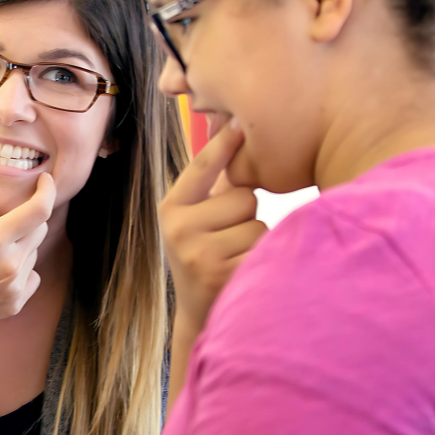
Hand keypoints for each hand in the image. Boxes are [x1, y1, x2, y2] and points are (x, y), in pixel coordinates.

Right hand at [0, 154, 55, 359]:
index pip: (39, 210)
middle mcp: (10, 264)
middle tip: (6, 216)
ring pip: (34, 253)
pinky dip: (22, 268)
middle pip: (39, 229)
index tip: (45, 180)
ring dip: (22, 244)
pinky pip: (32, 277)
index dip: (46, 191)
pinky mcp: (15, 304)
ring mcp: (14, 287)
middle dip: (29, 217)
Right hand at [161, 121, 266, 336]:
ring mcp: (199, 254)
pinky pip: (263, 249)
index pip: (202, 168)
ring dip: (255, 239)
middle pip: (243, 197)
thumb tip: (233, 128)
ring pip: (258, 224)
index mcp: (171, 208)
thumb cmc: (204, 254)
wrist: (199, 313)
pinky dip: (262, 258)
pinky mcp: (222, 276)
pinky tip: (242, 271)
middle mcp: (179, 229)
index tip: (239, 121)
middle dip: (246, 214)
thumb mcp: (193, 219)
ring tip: (235, 255)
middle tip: (228, 236)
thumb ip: (210, 186)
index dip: (222, 144)